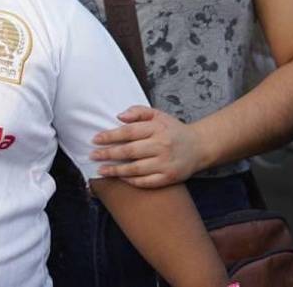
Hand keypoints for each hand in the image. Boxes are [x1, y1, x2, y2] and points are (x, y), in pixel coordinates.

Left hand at [90, 106, 204, 187]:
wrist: (199, 147)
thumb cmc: (173, 130)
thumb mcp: (158, 115)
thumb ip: (138, 112)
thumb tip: (119, 116)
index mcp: (157, 128)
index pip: (129, 132)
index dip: (110, 136)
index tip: (95, 139)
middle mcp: (162, 146)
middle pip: (129, 151)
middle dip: (108, 154)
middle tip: (92, 156)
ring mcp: (166, 163)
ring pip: (136, 169)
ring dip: (116, 170)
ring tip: (102, 170)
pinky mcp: (169, 177)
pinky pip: (146, 182)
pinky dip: (132, 181)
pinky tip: (121, 177)